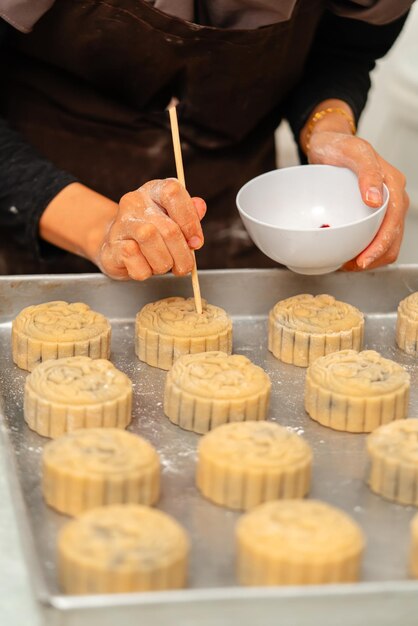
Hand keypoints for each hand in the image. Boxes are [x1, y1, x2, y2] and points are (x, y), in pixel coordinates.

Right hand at [97, 179, 205, 279]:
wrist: (117, 248)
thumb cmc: (152, 235)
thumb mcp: (174, 221)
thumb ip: (189, 215)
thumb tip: (200, 206)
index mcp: (154, 191)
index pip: (173, 193)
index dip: (190, 221)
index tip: (196, 241)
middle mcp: (135, 202)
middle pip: (168, 228)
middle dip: (182, 253)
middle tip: (185, 264)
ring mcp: (121, 224)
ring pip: (150, 240)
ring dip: (164, 263)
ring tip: (164, 265)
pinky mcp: (112, 247)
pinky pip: (137, 263)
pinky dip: (147, 271)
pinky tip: (146, 268)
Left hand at [307, 131, 408, 270]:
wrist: (328, 143)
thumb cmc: (338, 145)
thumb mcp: (352, 152)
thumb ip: (366, 171)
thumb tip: (374, 200)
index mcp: (392, 185)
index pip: (393, 225)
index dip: (379, 247)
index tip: (361, 261)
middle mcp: (392, 198)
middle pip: (392, 240)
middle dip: (374, 259)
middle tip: (349, 267)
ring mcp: (384, 208)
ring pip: (386, 244)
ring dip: (370, 258)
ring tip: (347, 263)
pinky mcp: (373, 214)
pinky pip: (374, 238)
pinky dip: (364, 250)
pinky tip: (347, 253)